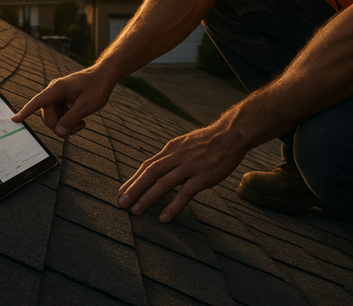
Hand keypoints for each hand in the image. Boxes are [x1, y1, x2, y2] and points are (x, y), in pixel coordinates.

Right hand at [12, 68, 116, 136]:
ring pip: (54, 118)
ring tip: (81, 122)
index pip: (37, 102)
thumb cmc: (97, 87)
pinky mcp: (62, 100)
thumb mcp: (86, 106)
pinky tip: (79, 119)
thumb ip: (71, 119)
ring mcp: (57, 96)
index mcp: (56, 89)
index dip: (25, 112)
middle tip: (78, 126)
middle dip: (60, 126)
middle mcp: (54, 92)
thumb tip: (59, 133)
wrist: (104, 76)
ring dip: (66, 124)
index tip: (14, 120)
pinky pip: (59, 115)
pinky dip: (68, 120)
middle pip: (48, 117)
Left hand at [117, 121, 247, 222]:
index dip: (133, 179)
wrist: (231, 135)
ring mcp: (190, 167)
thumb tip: (158, 166)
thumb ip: (172, 155)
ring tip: (135, 211)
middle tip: (121, 203)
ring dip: (147, 198)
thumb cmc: (209, 141)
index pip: (148, 165)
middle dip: (134, 189)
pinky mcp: (203, 177)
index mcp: (171, 149)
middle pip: (150, 173)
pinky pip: (185, 193)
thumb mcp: (185, 144)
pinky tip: (164, 218)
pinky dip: (173, 206)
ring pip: (163, 183)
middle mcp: (177, 157)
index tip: (122, 191)